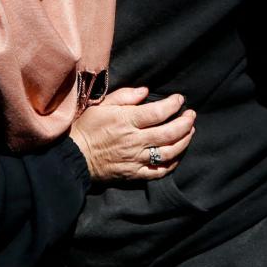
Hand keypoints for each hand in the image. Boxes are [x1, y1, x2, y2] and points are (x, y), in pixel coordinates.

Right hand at [68, 87, 195, 181]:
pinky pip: (159, 171)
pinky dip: (172, 163)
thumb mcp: (102, 105)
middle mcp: (134, 141)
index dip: (173, 105)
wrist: (74, 156)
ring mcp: (136, 159)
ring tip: (190, 132)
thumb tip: (146, 92)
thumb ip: (125, 96)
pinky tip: (177, 154)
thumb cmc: (87, 128)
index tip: (180, 100)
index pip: (158, 112)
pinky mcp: (135, 174)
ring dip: (184, 141)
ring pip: (169, 152)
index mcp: (126, 121)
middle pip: (169, 133)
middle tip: (192, 115)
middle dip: (185, 122)